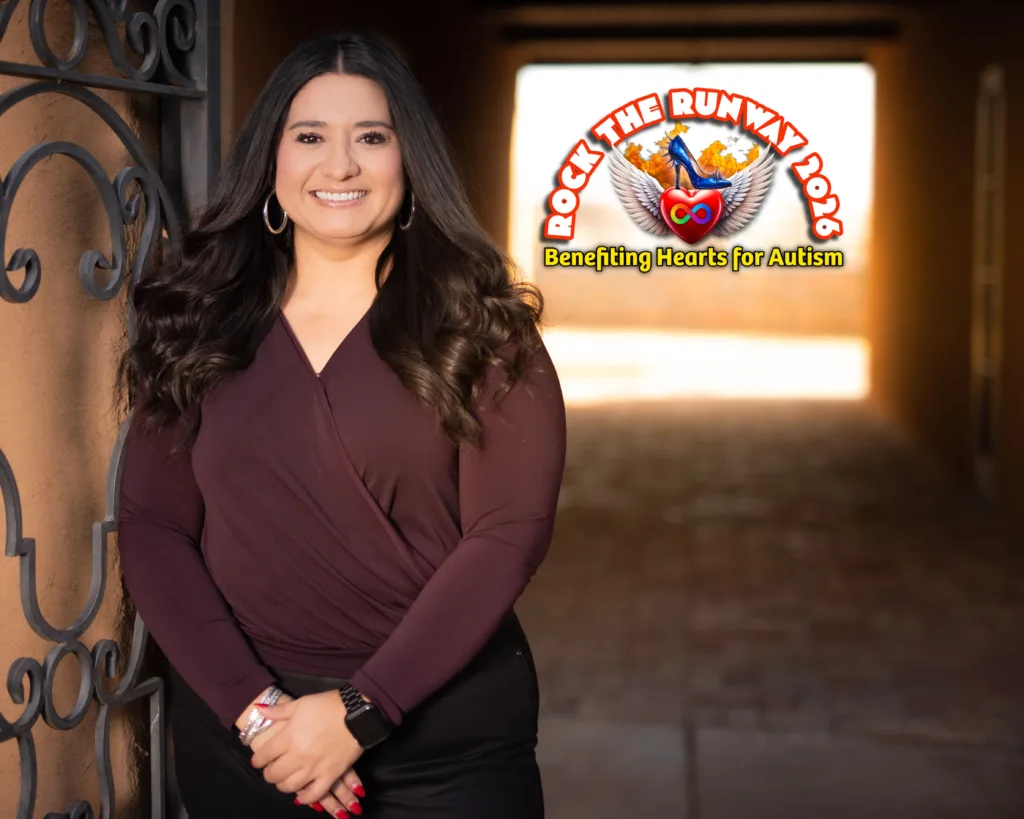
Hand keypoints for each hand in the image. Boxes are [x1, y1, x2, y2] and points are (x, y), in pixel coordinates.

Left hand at [249, 691, 365, 815]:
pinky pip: (314, 794)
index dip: (258, 759)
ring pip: (290, 786)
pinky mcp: (330, 775)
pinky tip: (301, 796)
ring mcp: (314, 768)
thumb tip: (259, 710)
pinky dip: (305, 799)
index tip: (259, 760)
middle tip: (271, 770)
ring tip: (284, 780)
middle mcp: (298, 756)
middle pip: (274, 774)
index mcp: (288, 737)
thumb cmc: (328, 705)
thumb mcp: (301, 703)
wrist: (358, 712)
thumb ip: (279, 710)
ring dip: (283, 785)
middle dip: (268, 773)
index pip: (264, 756)